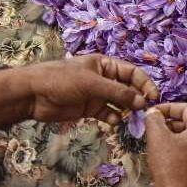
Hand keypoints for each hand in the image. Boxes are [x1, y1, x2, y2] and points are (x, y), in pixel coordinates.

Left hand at [20, 54, 158, 123]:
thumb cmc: (61, 80)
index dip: (145, 83)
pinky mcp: (91, 108)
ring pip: (120, 102)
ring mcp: (97, 94)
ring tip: (132, 118)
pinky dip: (113, 118)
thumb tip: (141, 101)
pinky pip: (108, 113)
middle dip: (137, 99)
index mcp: (105, 65)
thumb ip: (118, 92)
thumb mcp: (92, 83)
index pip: (132, 72)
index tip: (154, 97)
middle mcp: (104, 78)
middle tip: (144, 110)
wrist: (32, 95)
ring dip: (127, 110)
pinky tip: (113, 122)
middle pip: (128, 88)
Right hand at [145, 103, 186, 186]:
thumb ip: (154, 119)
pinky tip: (169, 157)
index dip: (168, 107)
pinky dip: (183, 149)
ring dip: (176, 136)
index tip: (152, 113)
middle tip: (153, 128)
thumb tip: (153, 112)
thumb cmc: (170, 166)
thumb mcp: (158, 138)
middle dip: (171, 122)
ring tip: (159, 142)